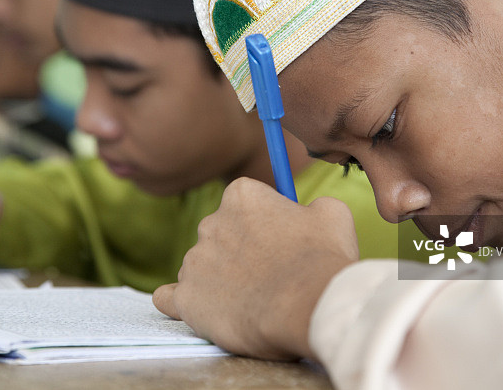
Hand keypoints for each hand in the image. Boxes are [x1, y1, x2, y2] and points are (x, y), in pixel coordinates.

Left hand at [153, 177, 358, 360]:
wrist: (308, 306)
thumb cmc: (322, 259)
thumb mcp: (332, 214)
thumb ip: (311, 206)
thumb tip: (304, 212)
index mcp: (242, 196)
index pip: (245, 203)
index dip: (265, 224)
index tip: (282, 243)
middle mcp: (210, 222)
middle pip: (221, 234)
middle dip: (240, 251)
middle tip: (271, 275)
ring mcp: (194, 262)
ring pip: (201, 267)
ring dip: (219, 279)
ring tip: (252, 301)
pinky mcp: (186, 299)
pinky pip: (170, 297)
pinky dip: (180, 301)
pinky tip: (192, 305)